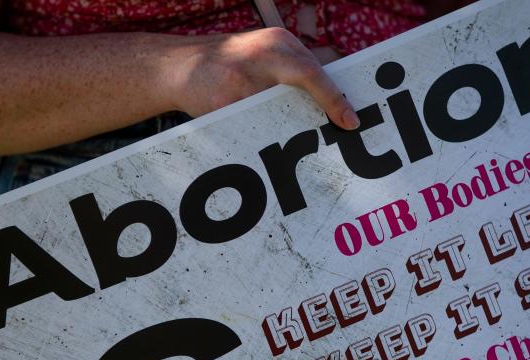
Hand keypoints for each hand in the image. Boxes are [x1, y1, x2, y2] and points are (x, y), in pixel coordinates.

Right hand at [173, 28, 359, 129]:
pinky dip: (263, 135)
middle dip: (331, 104)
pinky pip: (253, 124)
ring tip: (304, 144)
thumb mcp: (264, 54)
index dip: (336, 97)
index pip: (315, 69)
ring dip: (294, 126)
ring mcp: (242, 76)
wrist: (178, 66)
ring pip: (281, 108)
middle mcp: (263, 53)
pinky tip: (267, 146)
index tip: (351, 120)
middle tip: (348, 127)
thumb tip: (334, 100)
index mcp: (278, 42)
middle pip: (308, 76)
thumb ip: (293, 71)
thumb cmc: (231, 65)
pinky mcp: (224, 100)